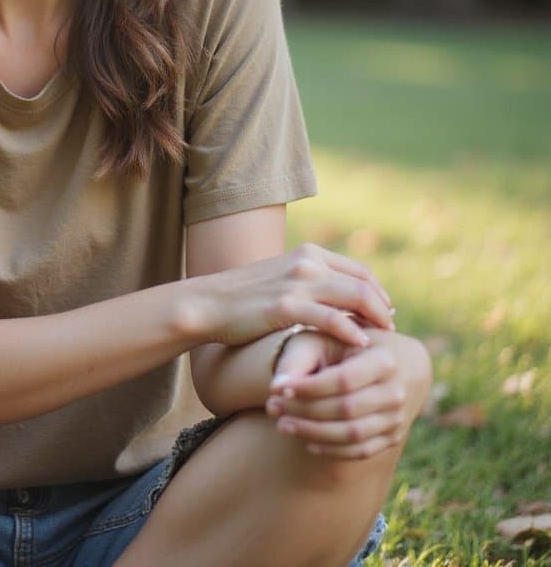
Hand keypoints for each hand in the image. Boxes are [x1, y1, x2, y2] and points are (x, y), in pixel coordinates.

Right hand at [203, 243, 393, 347]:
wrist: (209, 303)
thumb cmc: (245, 297)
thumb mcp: (281, 278)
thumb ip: (309, 281)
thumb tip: (338, 297)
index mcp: (307, 253)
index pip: (359, 271)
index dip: (378, 293)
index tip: (384, 313)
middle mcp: (306, 262)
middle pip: (363, 284)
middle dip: (382, 309)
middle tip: (390, 330)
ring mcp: (296, 283)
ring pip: (355, 297)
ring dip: (375, 320)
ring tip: (381, 340)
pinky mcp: (286, 306)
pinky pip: (332, 319)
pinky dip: (352, 332)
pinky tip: (360, 345)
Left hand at [265, 329, 431, 459]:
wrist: (398, 363)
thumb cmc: (348, 345)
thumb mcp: (324, 338)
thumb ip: (300, 358)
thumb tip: (276, 387)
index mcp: (384, 360)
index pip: (343, 380)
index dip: (309, 387)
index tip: (278, 388)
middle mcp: (396, 391)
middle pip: (346, 409)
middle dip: (305, 411)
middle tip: (272, 407)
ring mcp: (397, 417)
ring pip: (352, 434)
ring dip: (313, 432)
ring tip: (282, 425)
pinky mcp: (393, 436)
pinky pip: (361, 451)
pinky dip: (332, 449)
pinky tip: (306, 441)